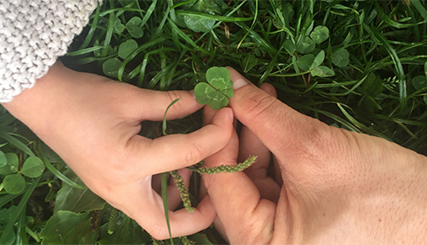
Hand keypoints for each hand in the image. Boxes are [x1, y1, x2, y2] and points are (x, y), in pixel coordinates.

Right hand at [2, 62, 233, 238]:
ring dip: (182, 199)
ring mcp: (113, 193)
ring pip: (156, 216)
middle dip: (200, 212)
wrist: (43, 102)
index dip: (214, 136)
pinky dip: (165, 190)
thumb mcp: (131, 98)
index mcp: (128, 164)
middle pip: (165, 224)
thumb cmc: (83, 97)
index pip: (186, 154)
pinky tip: (173, 164)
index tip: (228, 118)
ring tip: (196, 166)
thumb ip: (174, 103)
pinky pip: (145, 201)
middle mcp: (120, 189)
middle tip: (218, 181)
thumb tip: (207, 101)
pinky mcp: (110, 188)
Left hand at [202, 67, 426, 243]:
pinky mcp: (293, 217)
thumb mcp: (313, 148)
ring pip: (250, 176)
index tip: (219, 99)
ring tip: (258, 98)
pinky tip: (273, 118)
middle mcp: (262, 243)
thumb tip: (228, 84)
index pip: (221, 183)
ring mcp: (277, 232)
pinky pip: (269, 179)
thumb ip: (264, 115)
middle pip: (233, 179)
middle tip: (236, 94)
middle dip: (236, 133)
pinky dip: (271, 148)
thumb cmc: (381, 193)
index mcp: (259, 243)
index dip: (217, 137)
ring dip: (255, 135)